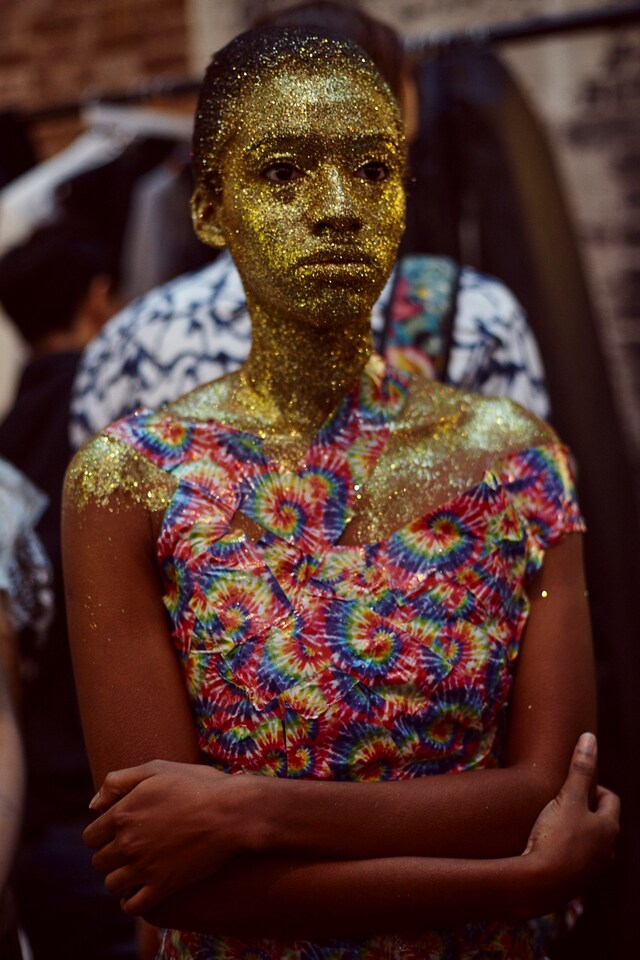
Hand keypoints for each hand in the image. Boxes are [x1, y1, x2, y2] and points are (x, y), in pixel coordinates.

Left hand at [84, 759, 250, 913]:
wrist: (233, 812)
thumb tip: (92, 805)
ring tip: (136, 869)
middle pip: (99, 862)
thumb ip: (118, 781)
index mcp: (122, 814)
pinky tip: (140, 891)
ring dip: (120, 878)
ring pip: (112, 885)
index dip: (103, 833)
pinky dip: (131, 901)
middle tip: (130, 848)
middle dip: (110, 855)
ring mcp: (144, 867)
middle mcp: (128, 843)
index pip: (91, 836)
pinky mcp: (163, 886)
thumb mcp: (156, 769)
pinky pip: (133, 906)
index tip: (119, 831)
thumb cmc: (197, 785)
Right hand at [523, 733, 618, 911]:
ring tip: (552, 823)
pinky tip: (546, 845)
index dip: (592, 786)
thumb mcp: (568, 797)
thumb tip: (589, 738)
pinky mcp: (577, 882)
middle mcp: (608, 850)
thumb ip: (580, 768)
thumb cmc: (556, 836)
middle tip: (560, 801)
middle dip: (583, 808)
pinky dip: (566, 848)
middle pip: (601, 820)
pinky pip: (577, 858)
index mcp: (609, 827)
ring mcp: (594, 869)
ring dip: (575, 829)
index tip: (571, 784)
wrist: (539, 884)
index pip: (610, 798)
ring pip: (589, 841)